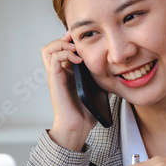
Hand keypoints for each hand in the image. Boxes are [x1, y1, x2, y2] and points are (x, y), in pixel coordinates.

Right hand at [41, 30, 97, 150]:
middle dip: (62, 39)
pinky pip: (53, 59)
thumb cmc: (85, 112)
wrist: (77, 127)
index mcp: (67, 73)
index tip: (81, 38)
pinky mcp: (55, 80)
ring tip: (74, 48)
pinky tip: (78, 60)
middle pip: (50, 46)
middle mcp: (59, 72)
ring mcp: (55, 76)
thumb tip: (118, 73)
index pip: (61, 49)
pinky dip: (64, 54)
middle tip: (74, 40)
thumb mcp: (98, 90)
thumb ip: (102, 79)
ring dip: (61, 44)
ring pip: (47, 49)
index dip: (69, 41)